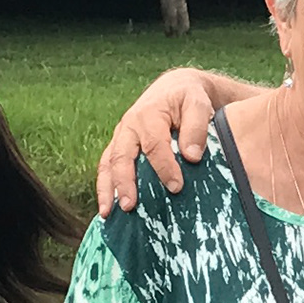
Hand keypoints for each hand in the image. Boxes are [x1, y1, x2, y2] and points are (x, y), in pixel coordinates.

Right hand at [96, 69, 223, 213]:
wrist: (174, 89)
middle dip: (125, 183)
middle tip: (130, 207)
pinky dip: (105, 188)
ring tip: (107, 214)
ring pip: (108, 164)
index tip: (176, 187)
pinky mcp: (118, 147)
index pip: (154, 145)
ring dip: (107, 189)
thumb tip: (192, 157)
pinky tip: (107, 209)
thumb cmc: (188, 99)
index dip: (164, 167)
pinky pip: (106, 168)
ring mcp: (121, 137)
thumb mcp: (198, 104)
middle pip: (122, 156)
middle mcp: (129, 126)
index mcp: (149, 114)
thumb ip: (196, 128)